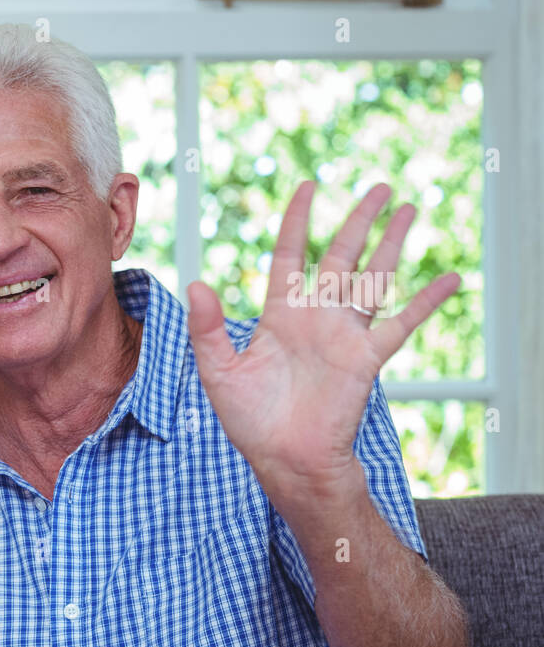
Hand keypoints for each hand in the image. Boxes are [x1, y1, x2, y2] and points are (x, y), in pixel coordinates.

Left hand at [185, 181, 459, 501]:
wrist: (285, 459)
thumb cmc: (250, 420)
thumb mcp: (218, 371)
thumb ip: (207, 328)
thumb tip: (196, 284)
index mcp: (279, 315)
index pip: (288, 255)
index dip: (297, 221)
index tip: (308, 187)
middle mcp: (315, 317)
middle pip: (340, 256)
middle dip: (359, 221)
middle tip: (380, 187)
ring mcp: (344, 335)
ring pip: (373, 277)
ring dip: (392, 244)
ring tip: (409, 208)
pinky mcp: (366, 358)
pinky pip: (401, 323)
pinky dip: (426, 301)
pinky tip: (450, 280)